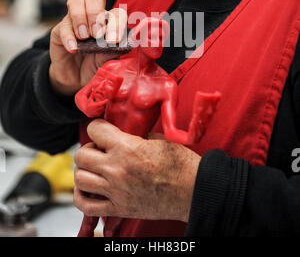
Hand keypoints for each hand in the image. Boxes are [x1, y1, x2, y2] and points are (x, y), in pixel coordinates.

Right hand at [49, 0, 126, 95]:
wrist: (76, 80)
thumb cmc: (95, 65)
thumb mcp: (107, 61)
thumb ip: (112, 52)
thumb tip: (118, 44)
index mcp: (110, 21)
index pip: (117, 12)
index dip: (117, 23)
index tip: (113, 40)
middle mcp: (92, 15)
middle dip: (96, 11)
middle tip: (97, 33)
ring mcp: (75, 20)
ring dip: (81, 17)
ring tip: (85, 37)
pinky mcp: (60, 30)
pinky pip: (63, 25)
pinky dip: (69, 36)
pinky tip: (73, 49)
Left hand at [74, 119, 200, 221]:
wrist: (193, 191)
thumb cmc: (181, 165)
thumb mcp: (159, 139)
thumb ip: (137, 135)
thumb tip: (125, 134)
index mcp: (127, 148)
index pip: (94, 130)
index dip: (97, 127)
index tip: (101, 130)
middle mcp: (117, 169)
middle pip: (81, 155)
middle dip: (88, 149)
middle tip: (99, 150)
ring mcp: (116, 190)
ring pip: (80, 178)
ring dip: (84, 170)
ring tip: (95, 168)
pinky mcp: (119, 208)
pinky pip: (86, 206)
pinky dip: (81, 196)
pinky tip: (88, 189)